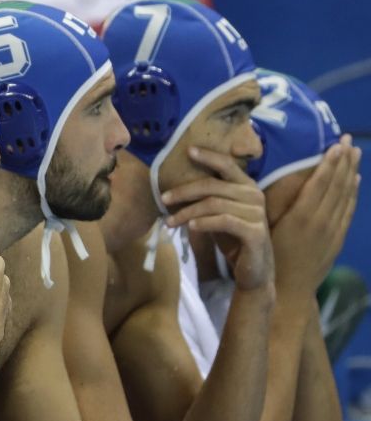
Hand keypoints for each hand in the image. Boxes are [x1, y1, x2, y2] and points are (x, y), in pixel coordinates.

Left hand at [163, 147, 273, 290]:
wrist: (253, 269)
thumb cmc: (233, 238)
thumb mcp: (219, 214)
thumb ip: (208, 198)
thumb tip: (176, 189)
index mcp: (246, 186)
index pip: (227, 165)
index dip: (208, 156)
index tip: (188, 151)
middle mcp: (254, 195)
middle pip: (212, 186)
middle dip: (184, 191)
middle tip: (163, 198)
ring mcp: (256, 213)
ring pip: (214, 204)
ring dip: (187, 212)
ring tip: (170, 221)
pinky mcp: (255, 232)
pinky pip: (225, 221)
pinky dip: (205, 223)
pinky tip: (191, 227)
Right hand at [271, 135, 360, 292]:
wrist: (288, 291)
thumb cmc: (266, 259)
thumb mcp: (264, 231)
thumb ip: (271, 208)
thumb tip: (267, 183)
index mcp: (301, 217)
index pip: (321, 183)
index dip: (330, 162)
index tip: (336, 143)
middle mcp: (321, 222)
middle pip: (337, 185)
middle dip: (344, 161)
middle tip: (348, 140)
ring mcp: (332, 231)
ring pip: (346, 196)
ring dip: (352, 173)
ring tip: (355, 154)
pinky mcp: (337, 240)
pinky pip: (348, 211)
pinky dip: (353, 194)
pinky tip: (355, 182)